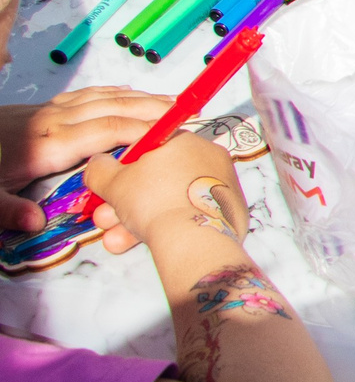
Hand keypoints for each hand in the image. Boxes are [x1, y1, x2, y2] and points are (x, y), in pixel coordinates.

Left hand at [0, 87, 169, 230]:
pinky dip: (115, 93)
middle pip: (113, 108)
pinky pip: (89, 95)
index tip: (174, 131)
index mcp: (47, 144)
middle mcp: (55, 122)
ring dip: (140, 98)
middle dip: (153, 108)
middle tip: (188, 111)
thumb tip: (34, 224)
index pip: (106, 130)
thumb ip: (8, 209)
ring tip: (171, 103)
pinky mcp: (43, 108)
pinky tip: (127, 95)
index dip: (142, 128)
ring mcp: (50, 111)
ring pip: (104, 97)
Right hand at [85, 133, 243, 255]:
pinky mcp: (229, 212)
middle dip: (126, 201)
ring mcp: (222, 186)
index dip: (124, 168)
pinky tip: (142, 241)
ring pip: (170, 200)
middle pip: (158, 179)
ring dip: (137, 219)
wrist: (193, 239)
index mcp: (186, 140)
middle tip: (106, 218)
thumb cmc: (154, 201)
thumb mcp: (112, 181)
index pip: (149, 148)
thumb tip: (98, 164)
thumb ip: (100, 168)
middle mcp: (209, 158)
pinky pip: (190, 215)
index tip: (111, 186)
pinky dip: (166, 226)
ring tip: (116, 239)